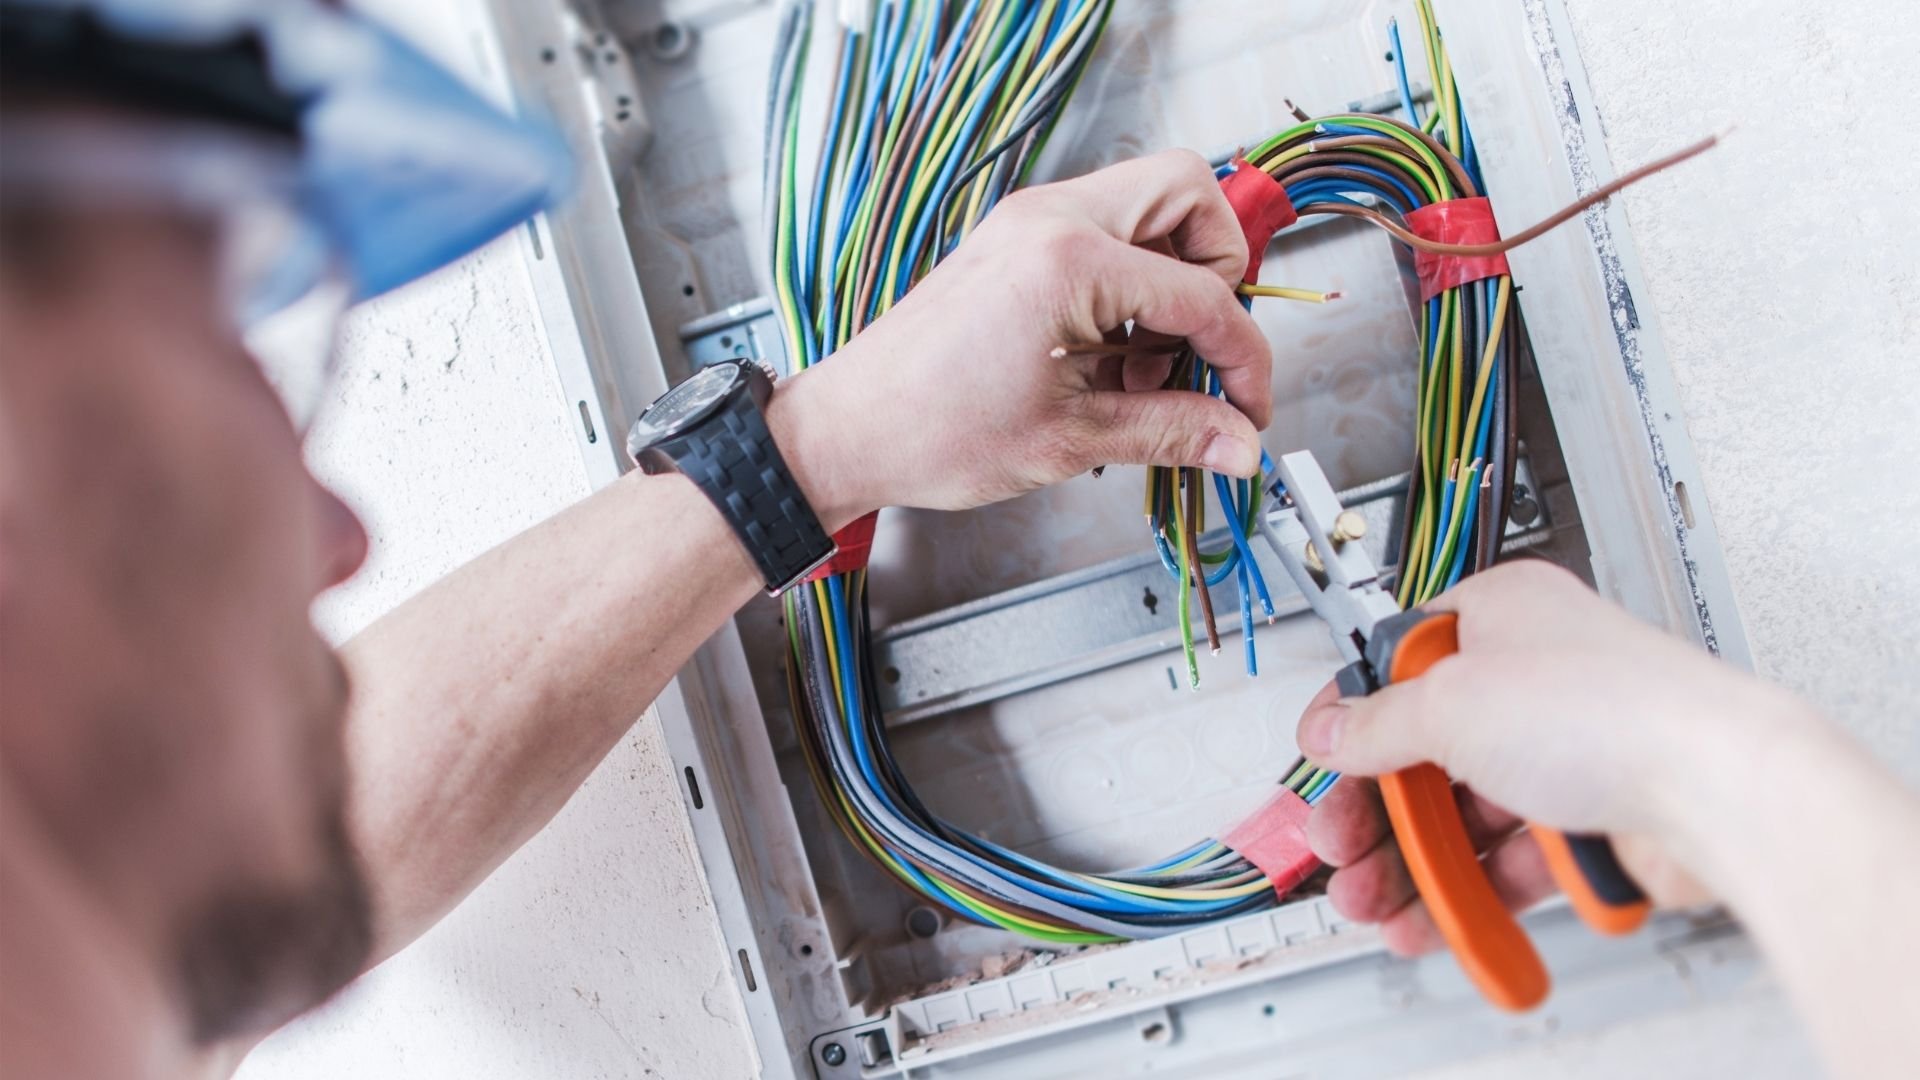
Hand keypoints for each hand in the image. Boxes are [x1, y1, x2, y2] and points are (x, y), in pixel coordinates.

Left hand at [770, 149, 1271, 522]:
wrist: (849, 430)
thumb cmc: (931, 431)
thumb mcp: (1071, 440)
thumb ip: (1171, 431)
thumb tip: (1238, 442)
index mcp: (1069, 260)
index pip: (1203, 294)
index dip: (1242, 358)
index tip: (1248, 408)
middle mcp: (1050, 219)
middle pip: (1189, 194)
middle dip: (1218, 272)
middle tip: (1201, 350)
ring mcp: (1029, 221)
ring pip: (1150, 206)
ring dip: (1172, 281)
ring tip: (1143, 372)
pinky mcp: (1016, 239)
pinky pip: (1106, 234)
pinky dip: (1130, 286)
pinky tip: (1109, 361)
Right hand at [1293, 560, 1811, 955]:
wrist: (1718, 790)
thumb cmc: (1616, 710)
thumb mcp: (1452, 702)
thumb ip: (1377, 722)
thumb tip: (1332, 729)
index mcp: (1502, 616)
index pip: (1401, 662)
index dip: (1353, 714)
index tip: (1320, 759)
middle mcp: (1536, 679)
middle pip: (1427, 748)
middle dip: (1374, 809)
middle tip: (1340, 846)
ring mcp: (1568, 752)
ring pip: (1466, 813)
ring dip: (1412, 862)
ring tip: (1375, 902)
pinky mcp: (1592, 822)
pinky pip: (1511, 860)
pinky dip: (1470, 892)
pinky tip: (1437, 917)